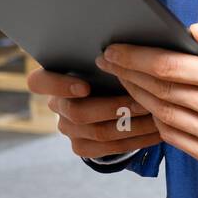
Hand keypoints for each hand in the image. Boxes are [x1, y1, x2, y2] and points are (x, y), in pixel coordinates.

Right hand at [26, 67, 162, 159]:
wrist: (107, 96)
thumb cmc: (107, 69)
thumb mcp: (102, 61)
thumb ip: (108, 56)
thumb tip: (130, 48)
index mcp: (51, 78)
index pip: (39, 82)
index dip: (60, 86)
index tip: (85, 87)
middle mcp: (56, 105)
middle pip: (77, 112)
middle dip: (114, 107)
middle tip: (142, 101)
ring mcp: (68, 128)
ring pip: (99, 132)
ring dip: (133, 124)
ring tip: (157, 115)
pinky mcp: (82, 147)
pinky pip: (110, 148)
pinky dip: (137, 140)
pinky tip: (157, 132)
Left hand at [97, 14, 197, 169]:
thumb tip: (193, 29)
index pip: (173, 67)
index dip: (138, 58)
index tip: (115, 50)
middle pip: (161, 91)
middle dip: (129, 74)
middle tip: (108, 61)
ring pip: (163, 115)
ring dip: (137, 96)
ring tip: (124, 79)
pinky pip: (174, 137)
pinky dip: (157, 118)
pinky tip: (148, 103)